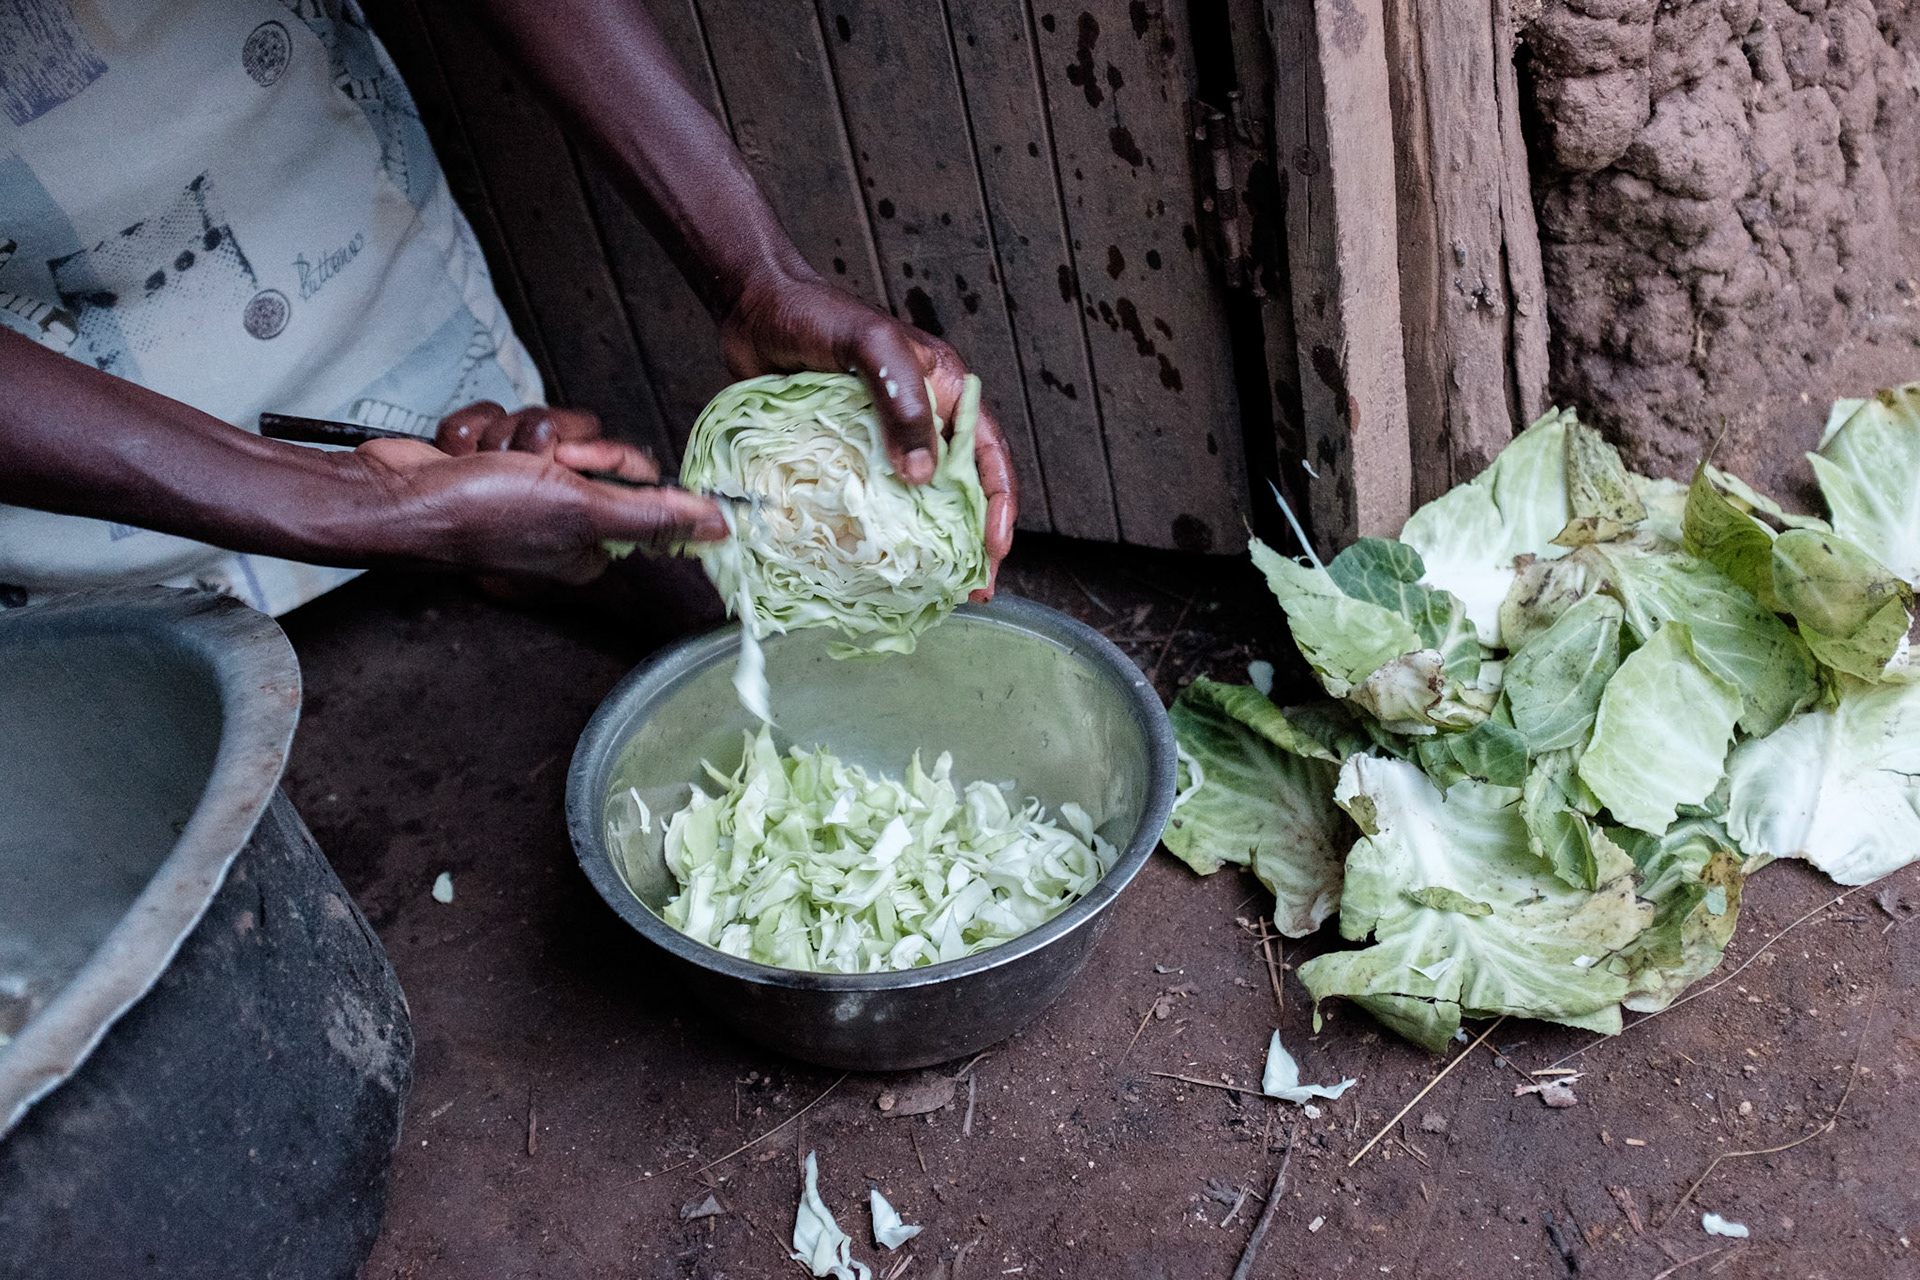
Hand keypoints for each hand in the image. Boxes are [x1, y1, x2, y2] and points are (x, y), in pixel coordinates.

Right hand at [342, 404, 724, 583]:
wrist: (393, 496)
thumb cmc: (480, 514)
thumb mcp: (581, 513)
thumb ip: (655, 517)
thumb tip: (723, 525)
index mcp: (591, 539)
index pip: (631, 471)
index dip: (603, 457)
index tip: (574, 465)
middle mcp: (559, 514)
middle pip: (587, 442)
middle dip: (552, 443)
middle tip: (527, 465)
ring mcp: (517, 485)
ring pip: (542, 426)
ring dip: (509, 435)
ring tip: (484, 462)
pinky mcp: (481, 459)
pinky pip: (499, 418)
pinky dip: (474, 431)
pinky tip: (458, 454)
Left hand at [719, 270, 1016, 599]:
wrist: (752, 309)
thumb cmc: (815, 314)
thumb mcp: (869, 346)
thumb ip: (901, 401)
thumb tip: (923, 474)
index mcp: (944, 388)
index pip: (988, 453)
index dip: (999, 504)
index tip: (994, 548)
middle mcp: (921, 418)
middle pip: (961, 486)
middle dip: (973, 539)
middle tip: (972, 588)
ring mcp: (882, 439)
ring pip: (918, 499)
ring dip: (929, 544)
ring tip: (933, 588)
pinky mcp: (845, 453)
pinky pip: (870, 499)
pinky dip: (880, 533)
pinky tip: (876, 564)